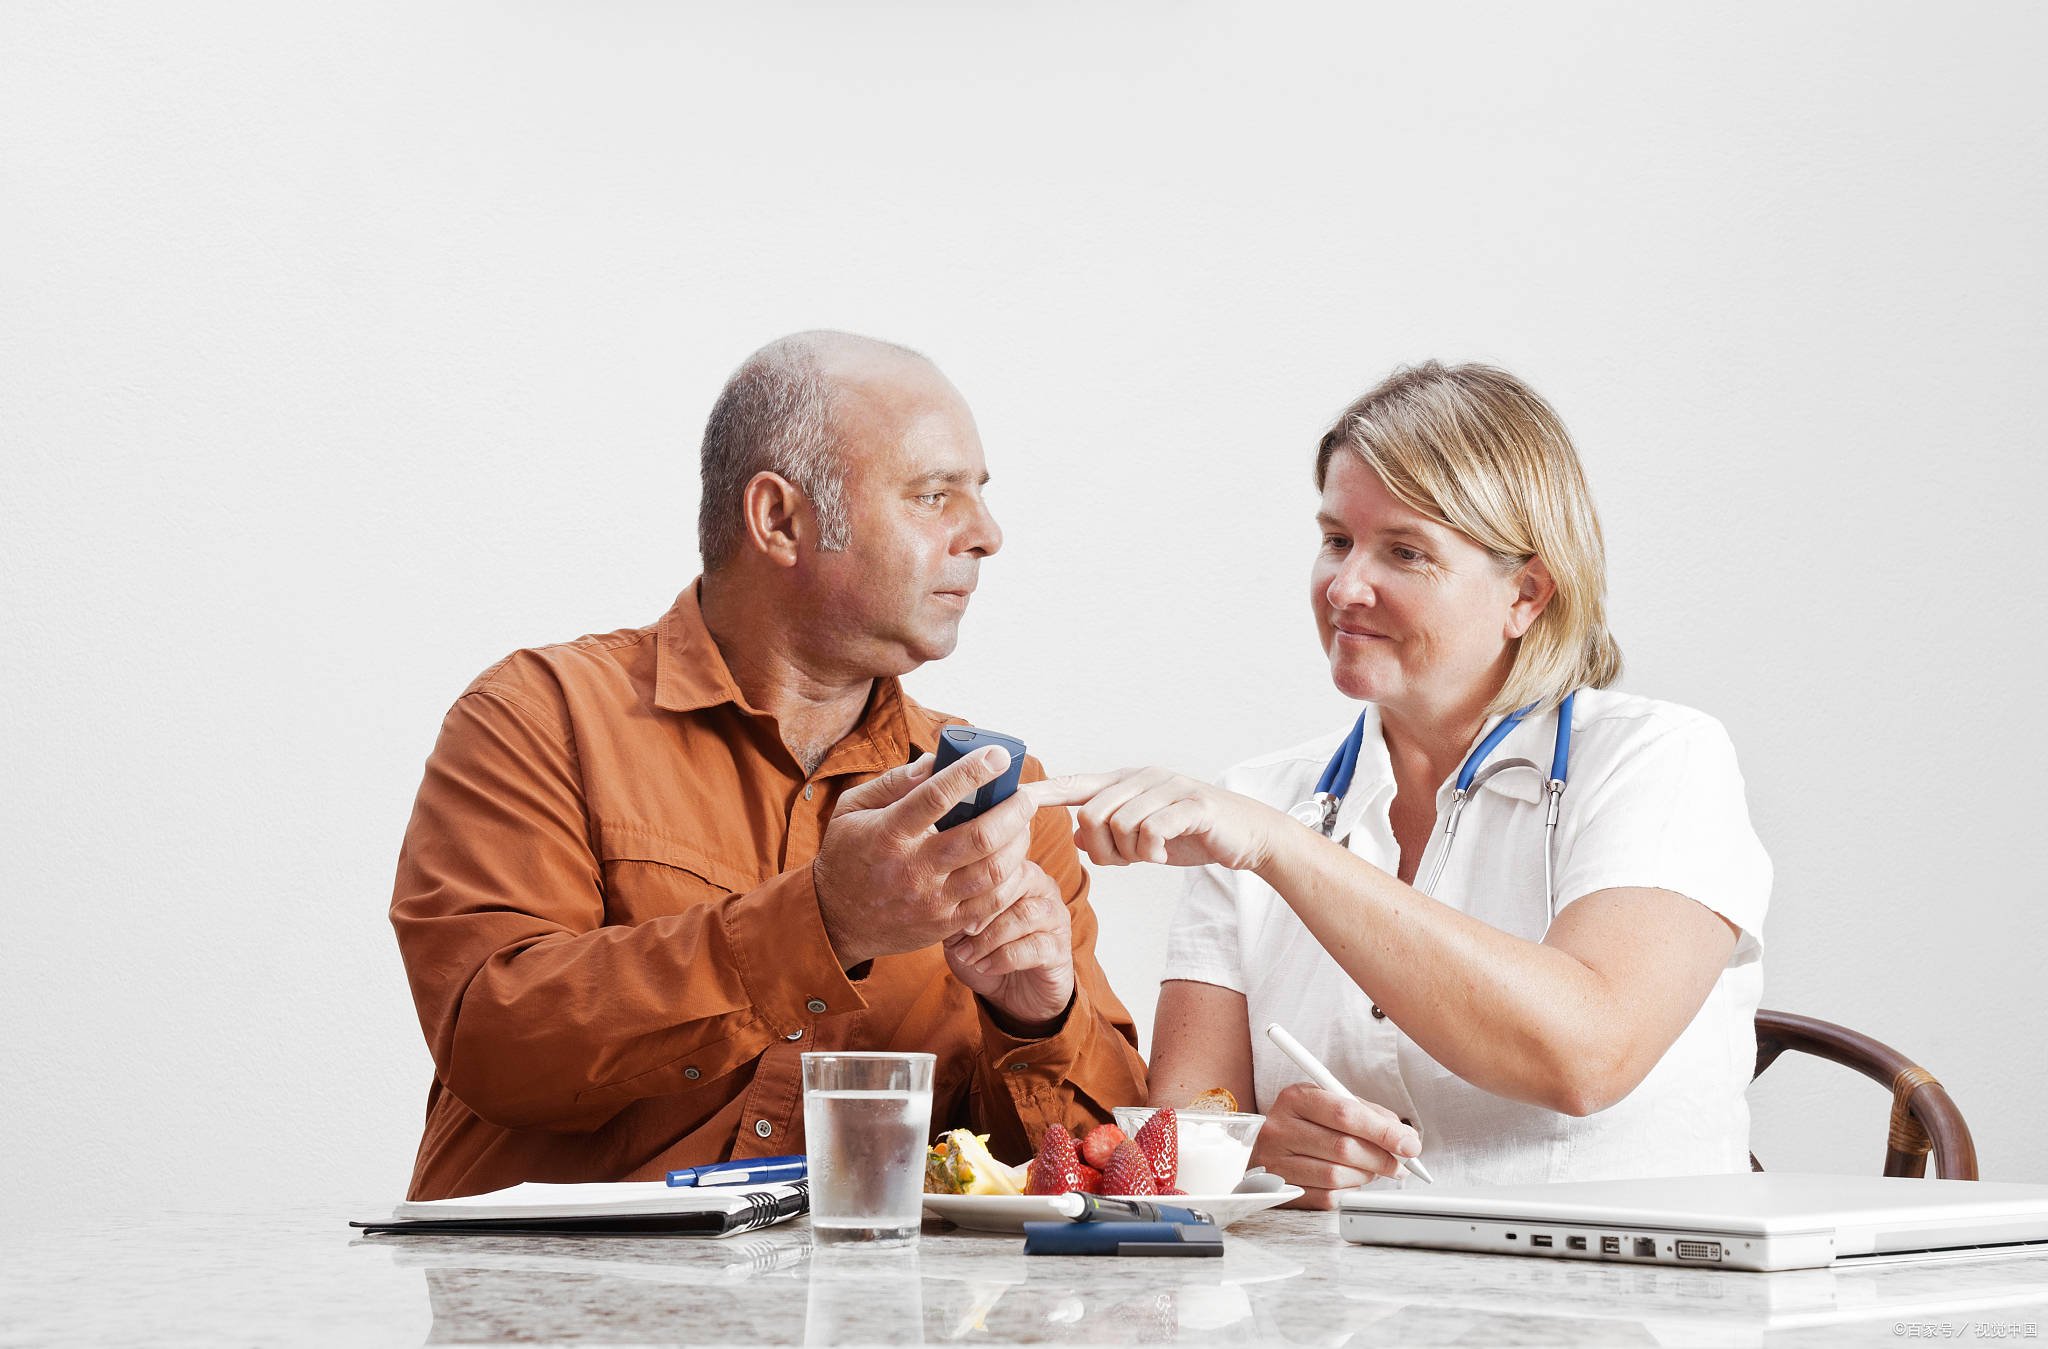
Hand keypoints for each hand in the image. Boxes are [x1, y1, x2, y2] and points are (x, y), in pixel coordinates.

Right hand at [813, 746, 1037, 967]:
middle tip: (1025, 794)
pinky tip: (1014, 858)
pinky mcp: (945, 925)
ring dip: (1018, 842)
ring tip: (1023, 823)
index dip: (972, 773)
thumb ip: (892, 782)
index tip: (997, 755)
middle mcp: (912, 868)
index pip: (936, 796)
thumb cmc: (846, 856)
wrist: (835, 921)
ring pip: (992, 871)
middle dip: (1012, 811)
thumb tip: (934, 761)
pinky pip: (992, 902)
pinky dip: (1011, 877)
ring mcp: (932, 901)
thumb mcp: (852, 809)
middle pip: (978, 838)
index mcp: (888, 833)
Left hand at [942, 860, 1074, 1030]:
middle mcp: (1043, 888)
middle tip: (961, 933)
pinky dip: (1004, 958)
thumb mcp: (962, 930)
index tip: (949, 910)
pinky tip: (985, 967)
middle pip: (1017, 882)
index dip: (973, 887)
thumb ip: (954, 911)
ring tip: (968, 956)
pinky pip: (1035, 946)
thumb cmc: (985, 952)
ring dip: (990, 938)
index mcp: (1019, 873)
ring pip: (1025, 915)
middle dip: (983, 911)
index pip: (999, 864)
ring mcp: (1056, 917)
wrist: (1012, 993)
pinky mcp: (1061, 948)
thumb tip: (941, 901)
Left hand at [1024, 767, 1283, 871]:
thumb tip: (1074, 835)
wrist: (1247, 836)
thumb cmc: (1191, 836)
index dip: (1041, 792)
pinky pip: (1151, 830)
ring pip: (1118, 824)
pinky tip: (1162, 856)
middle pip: (1090, 813)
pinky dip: (1151, 851)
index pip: (1072, 784)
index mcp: (1124, 783)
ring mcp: (1167, 787)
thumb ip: (1108, 835)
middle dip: (1100, 848)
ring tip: (1148, 856)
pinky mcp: (1191, 804)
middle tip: (1124, 860)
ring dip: (1129, 853)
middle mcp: (1141, 778)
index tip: (1010, 799)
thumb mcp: (1143, 838)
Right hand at [1252, 1081, 1422, 1208]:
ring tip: (1370, 1169)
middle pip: (1344, 1147)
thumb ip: (1368, 1115)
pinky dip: (1348, 1190)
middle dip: (1381, 1158)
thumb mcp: (1330, 1104)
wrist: (1265, 1146)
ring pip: (1337, 1175)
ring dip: (1365, 1176)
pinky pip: (1327, 1196)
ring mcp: (1276, 1161)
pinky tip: (1350, 1179)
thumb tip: (1405, 1138)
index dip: (1382, 1131)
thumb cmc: (1306, 1123)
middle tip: (1398, 1164)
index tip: (1409, 1144)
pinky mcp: (1281, 1189)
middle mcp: (1280, 1128)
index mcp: (1295, 1098)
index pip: (1345, 1114)